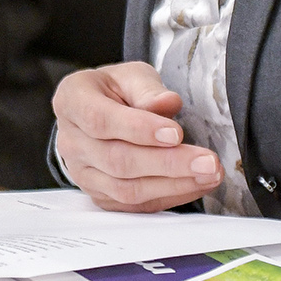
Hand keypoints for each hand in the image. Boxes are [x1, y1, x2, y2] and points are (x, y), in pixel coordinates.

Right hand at [52, 62, 221, 211]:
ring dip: (173, 184)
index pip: (100, 119)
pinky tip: (196, 185)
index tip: (176, 133)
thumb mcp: (131, 76)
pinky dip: (169, 197)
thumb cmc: (116, 91)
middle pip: (117, 160)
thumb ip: (148, 89)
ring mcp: (82, 173)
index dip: (138, 129)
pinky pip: (135, 205)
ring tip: (209, 174)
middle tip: (207, 161)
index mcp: (72, 101)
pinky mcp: (100, 195)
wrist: (100, 113)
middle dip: (168, 163)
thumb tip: (168, 103)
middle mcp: (70, 141)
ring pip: (126, 189)